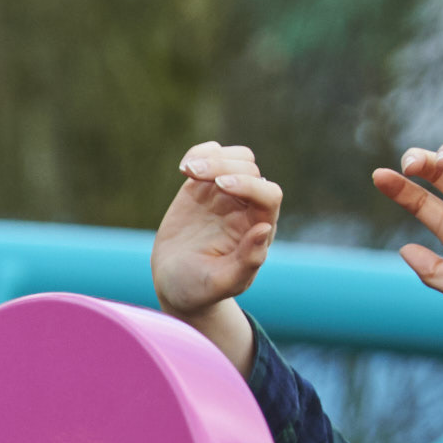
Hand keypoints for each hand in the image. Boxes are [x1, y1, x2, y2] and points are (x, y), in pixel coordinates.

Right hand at [152, 141, 282, 366]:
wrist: (173, 283)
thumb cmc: (199, 289)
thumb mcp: (220, 284)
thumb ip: (247, 262)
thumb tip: (264, 229)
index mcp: (258, 229)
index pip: (269, 195)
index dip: (250, 185)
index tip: (221, 184)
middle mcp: (247, 208)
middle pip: (250, 169)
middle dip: (223, 166)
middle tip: (193, 175)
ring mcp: (226, 195)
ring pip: (235, 158)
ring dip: (213, 157)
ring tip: (188, 171)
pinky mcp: (203, 187)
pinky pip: (211, 156)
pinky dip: (200, 153)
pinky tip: (185, 169)